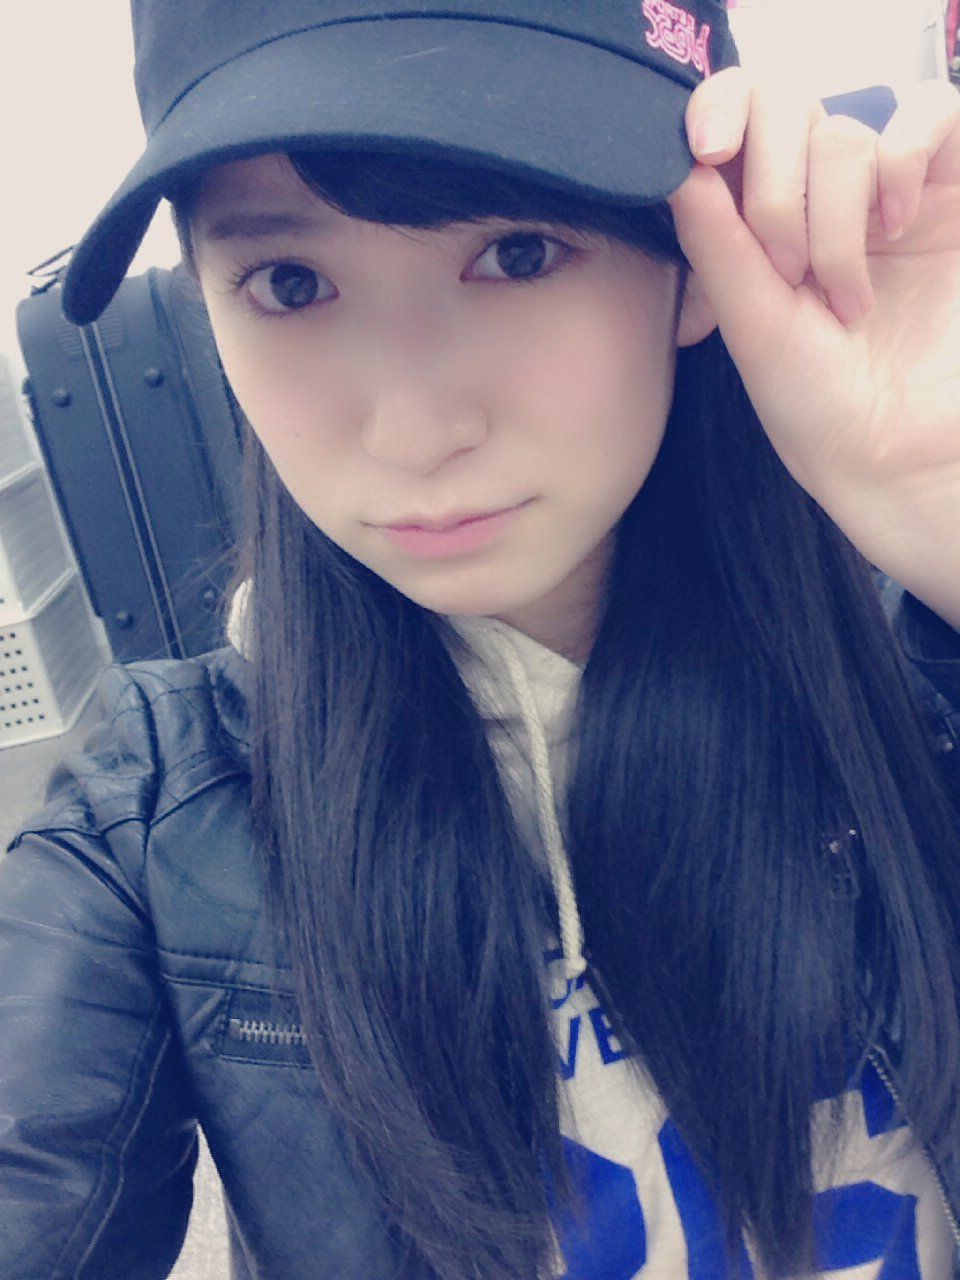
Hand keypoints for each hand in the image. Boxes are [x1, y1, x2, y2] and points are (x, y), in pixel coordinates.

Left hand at [668, 69, 959, 627]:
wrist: (895, 451)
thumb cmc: (816, 403)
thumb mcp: (751, 327)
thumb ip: (717, 247)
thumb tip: (683, 168)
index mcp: (755, 221)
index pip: (735, 117)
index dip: (718, 108)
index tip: (706, 151)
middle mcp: (816, 197)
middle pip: (785, 113)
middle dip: (774, 193)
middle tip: (788, 275)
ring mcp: (883, 192)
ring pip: (845, 132)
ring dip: (835, 219)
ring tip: (847, 296)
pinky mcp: (949, 193)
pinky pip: (932, 114)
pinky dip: (904, 160)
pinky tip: (897, 227)